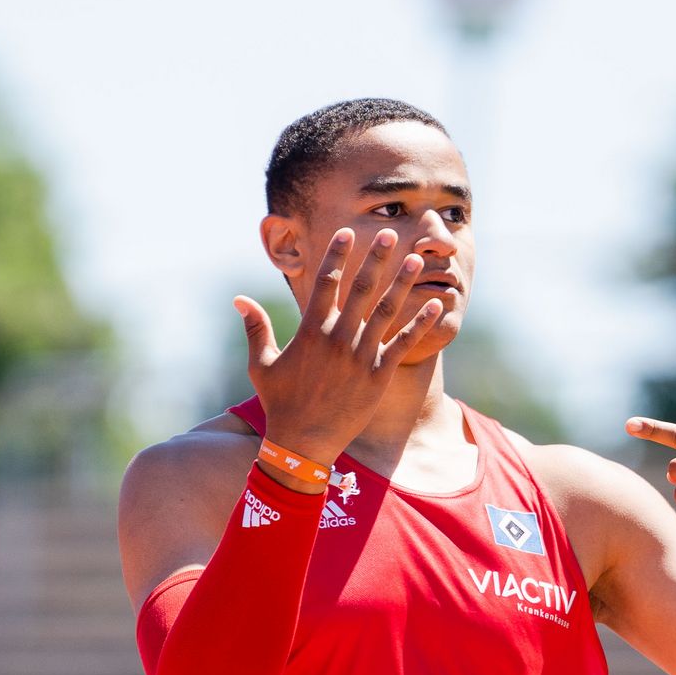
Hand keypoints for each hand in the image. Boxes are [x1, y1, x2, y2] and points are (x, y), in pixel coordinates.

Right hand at [236, 227, 443, 475]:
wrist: (303, 443)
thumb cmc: (280, 403)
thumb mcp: (261, 363)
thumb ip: (255, 328)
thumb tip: (239, 299)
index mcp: (311, 331)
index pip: (326, 282)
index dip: (337, 254)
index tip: (348, 232)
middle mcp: (338, 338)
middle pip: (361, 288)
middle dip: (377, 258)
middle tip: (391, 233)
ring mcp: (361, 356)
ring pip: (387, 311)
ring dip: (403, 283)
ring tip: (417, 260)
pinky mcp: (380, 376)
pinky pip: (404, 344)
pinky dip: (421, 324)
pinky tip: (435, 305)